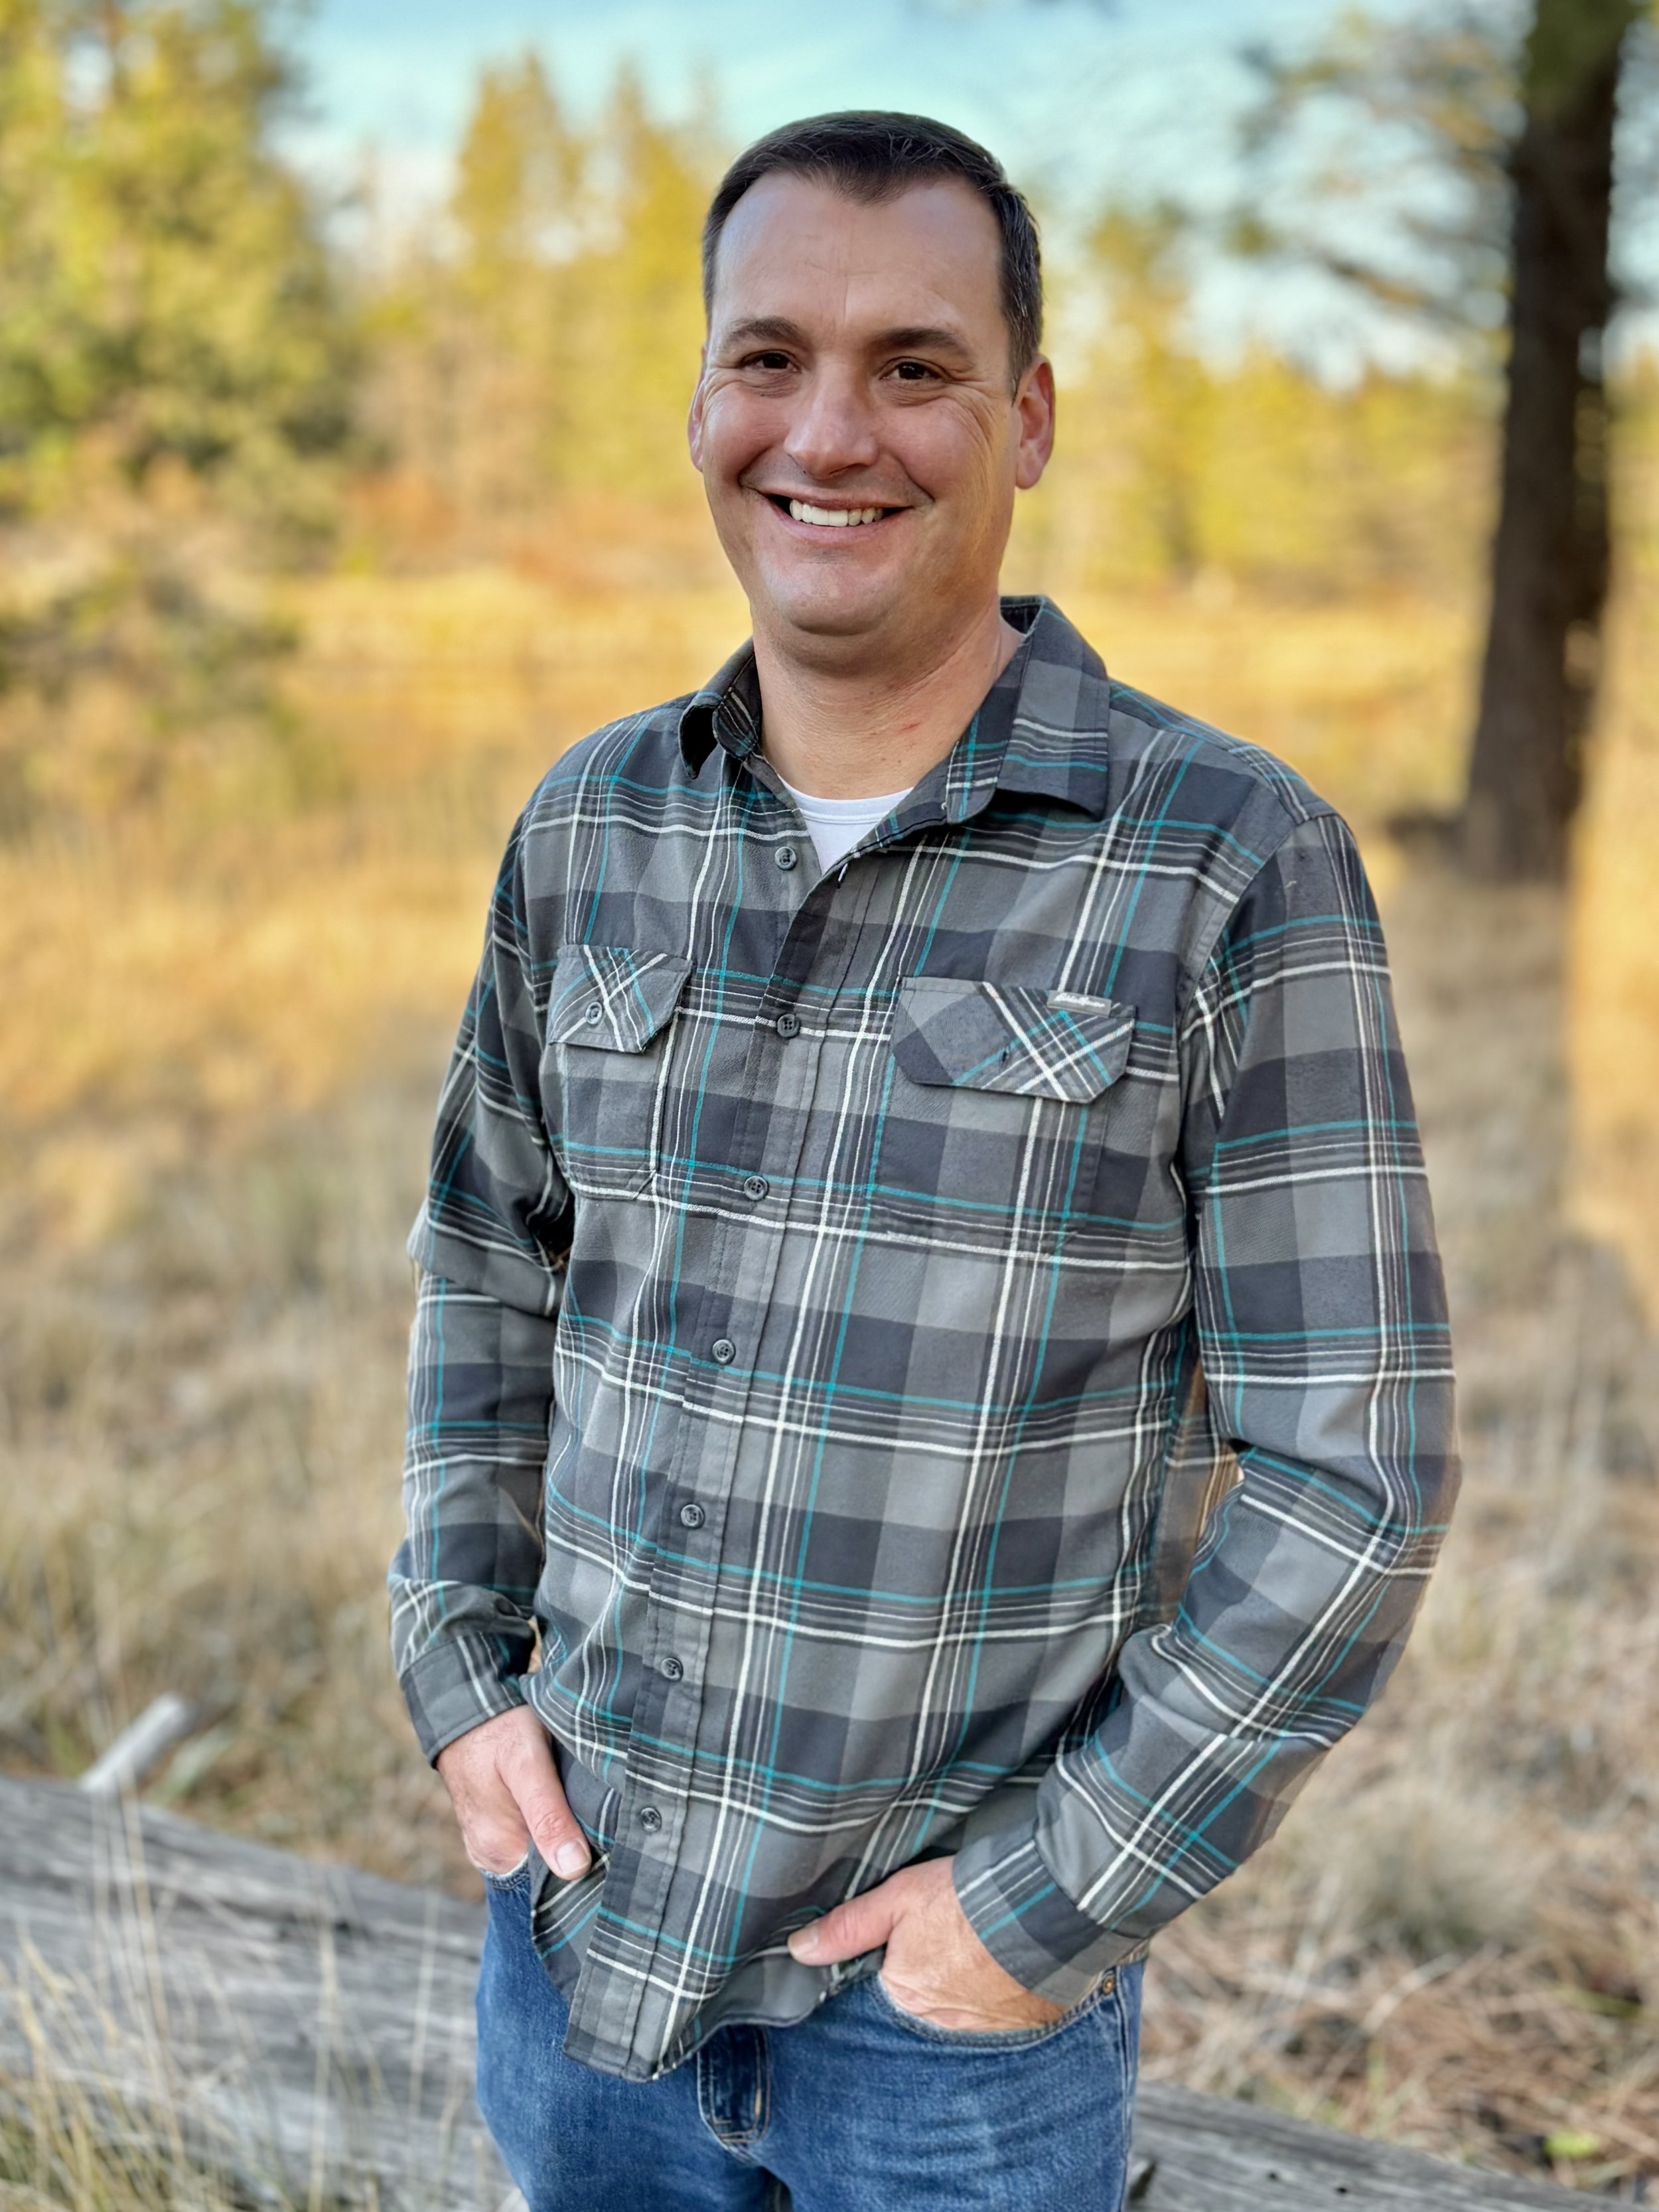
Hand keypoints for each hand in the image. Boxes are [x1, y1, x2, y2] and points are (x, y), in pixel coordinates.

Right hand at [435, 1706, 590, 1880]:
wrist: (464, 1707)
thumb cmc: (498, 1732)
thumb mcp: (528, 1766)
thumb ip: (548, 1817)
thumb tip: (575, 1870)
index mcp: (500, 1852)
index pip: (557, 1880)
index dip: (588, 1863)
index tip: (610, 1841)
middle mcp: (492, 1857)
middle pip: (550, 1868)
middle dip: (579, 1849)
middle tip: (602, 1816)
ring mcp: (490, 1844)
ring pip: (542, 1853)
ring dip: (566, 1835)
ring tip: (584, 1806)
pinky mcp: (494, 1828)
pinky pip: (529, 1839)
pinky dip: (550, 1826)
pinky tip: (563, 1804)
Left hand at [787, 1857, 1065, 2032]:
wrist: (1044, 1905)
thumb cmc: (965, 1899)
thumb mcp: (898, 1898)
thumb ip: (849, 1926)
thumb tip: (799, 1949)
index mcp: (904, 1995)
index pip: (884, 1989)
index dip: (892, 1964)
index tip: (906, 1942)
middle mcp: (939, 2023)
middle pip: (923, 2000)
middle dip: (929, 1974)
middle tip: (946, 1936)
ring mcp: (984, 2028)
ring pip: (960, 2008)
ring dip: (964, 1986)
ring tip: (975, 1946)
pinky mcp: (1023, 2024)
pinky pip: (999, 2013)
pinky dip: (998, 1993)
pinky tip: (1002, 1964)